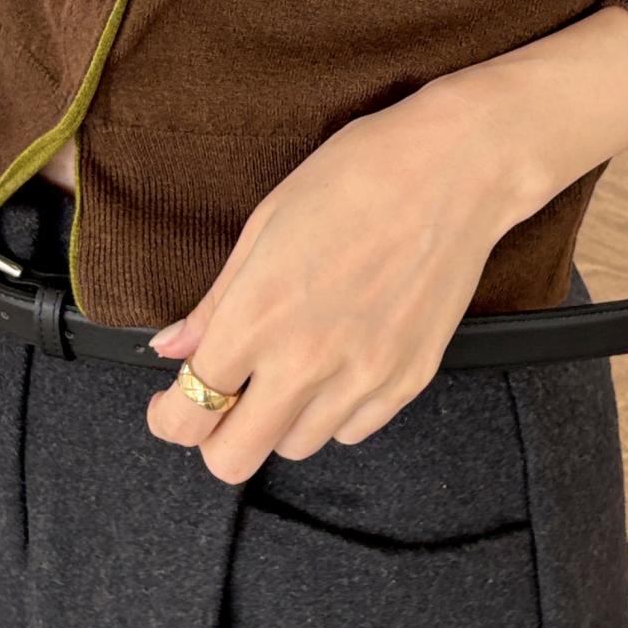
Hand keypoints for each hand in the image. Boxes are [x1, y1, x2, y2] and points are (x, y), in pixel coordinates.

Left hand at [142, 5, 627, 482]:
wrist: (458, 169)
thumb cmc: (357, 176)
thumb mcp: (266, 224)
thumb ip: (217, 301)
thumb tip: (173, 347)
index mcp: (258, 316)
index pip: (189, 414)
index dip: (168, 418)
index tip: (170, 405)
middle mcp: (307, 361)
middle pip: (234, 459)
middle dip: (216, 437)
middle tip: (224, 399)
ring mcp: (363, 377)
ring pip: (296, 447)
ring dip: (280, 419)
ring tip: (290, 367)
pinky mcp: (409, 380)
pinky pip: (353, 431)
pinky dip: (335, 412)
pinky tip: (337, 364)